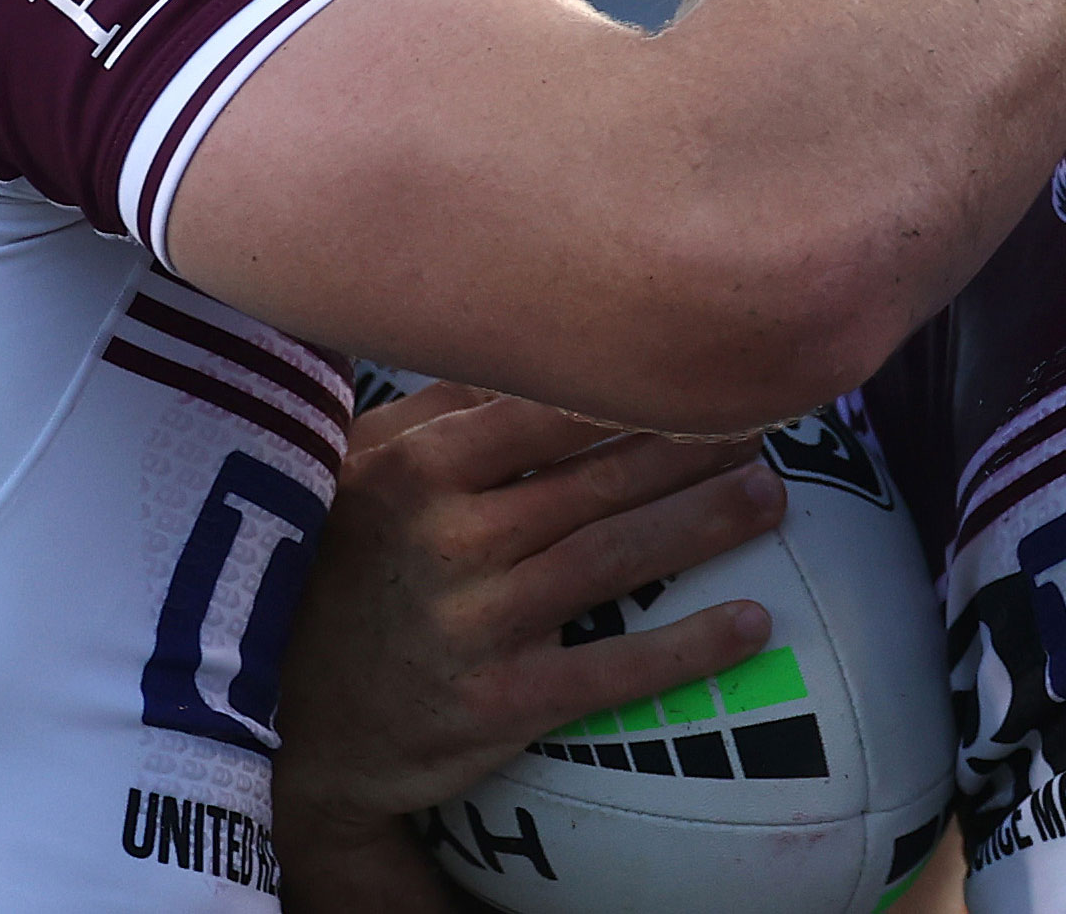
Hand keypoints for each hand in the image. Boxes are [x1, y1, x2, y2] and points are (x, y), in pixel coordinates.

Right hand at [273, 384, 787, 887]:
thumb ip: (440, 409)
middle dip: (692, 447)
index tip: (706, 361)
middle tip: (770, 421)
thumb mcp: (355, 475)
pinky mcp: (497, 703)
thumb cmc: (333, 574)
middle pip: (597, 478)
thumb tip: (528, 337)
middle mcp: (449, 540)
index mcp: (417, 470)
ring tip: (771, 497)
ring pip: (614, 558)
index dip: (634, 385)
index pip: (547, 409)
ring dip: (703, 525)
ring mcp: (474, 624)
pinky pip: (609, 672)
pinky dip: (685, 648)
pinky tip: (752, 623)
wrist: (294, 729)